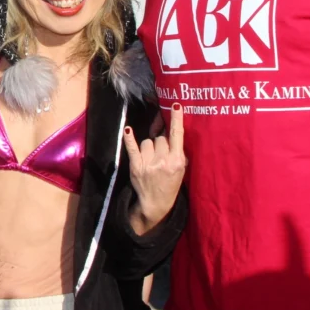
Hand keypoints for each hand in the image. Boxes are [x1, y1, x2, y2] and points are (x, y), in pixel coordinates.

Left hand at [124, 106, 185, 233]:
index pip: (177, 135)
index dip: (176, 119)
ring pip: (147, 141)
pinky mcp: (136, 166)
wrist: (156, 203)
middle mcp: (163, 161)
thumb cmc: (170, 183)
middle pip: (160, 138)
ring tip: (151, 158)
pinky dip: (129, 138)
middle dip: (161, 142)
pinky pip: (132, 147)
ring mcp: (148, 163)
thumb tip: (169, 129)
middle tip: (161, 153)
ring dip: (149, 146)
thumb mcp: (180, 169)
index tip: (175, 105)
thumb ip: (177, 150)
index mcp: (177, 160)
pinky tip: (128, 130)